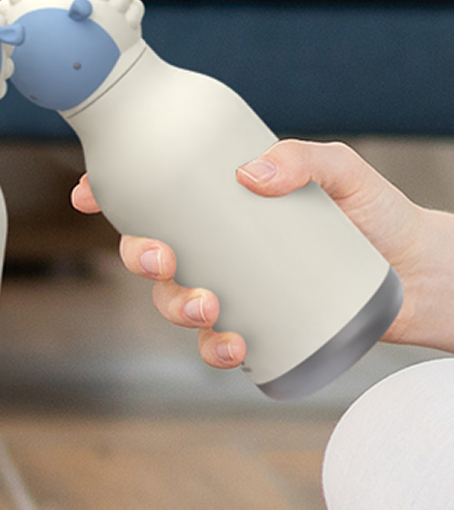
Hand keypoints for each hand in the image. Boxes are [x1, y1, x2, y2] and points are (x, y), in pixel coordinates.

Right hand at [72, 139, 453, 367]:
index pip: (155, 197)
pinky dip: (213, 350)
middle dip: (138, 258)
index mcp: (223, 206)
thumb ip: (303, 158)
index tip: (88, 194)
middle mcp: (219, 249)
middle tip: (161, 259)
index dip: (109, 196)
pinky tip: (230, 346)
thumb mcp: (343, 171)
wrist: (420, 272)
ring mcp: (235, 290)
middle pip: (151, 254)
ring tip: (208, 308)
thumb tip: (250, 174)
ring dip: (175, 309)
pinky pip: (216, 346)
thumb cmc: (377, 214)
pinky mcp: (259, 329)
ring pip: (175, 304)